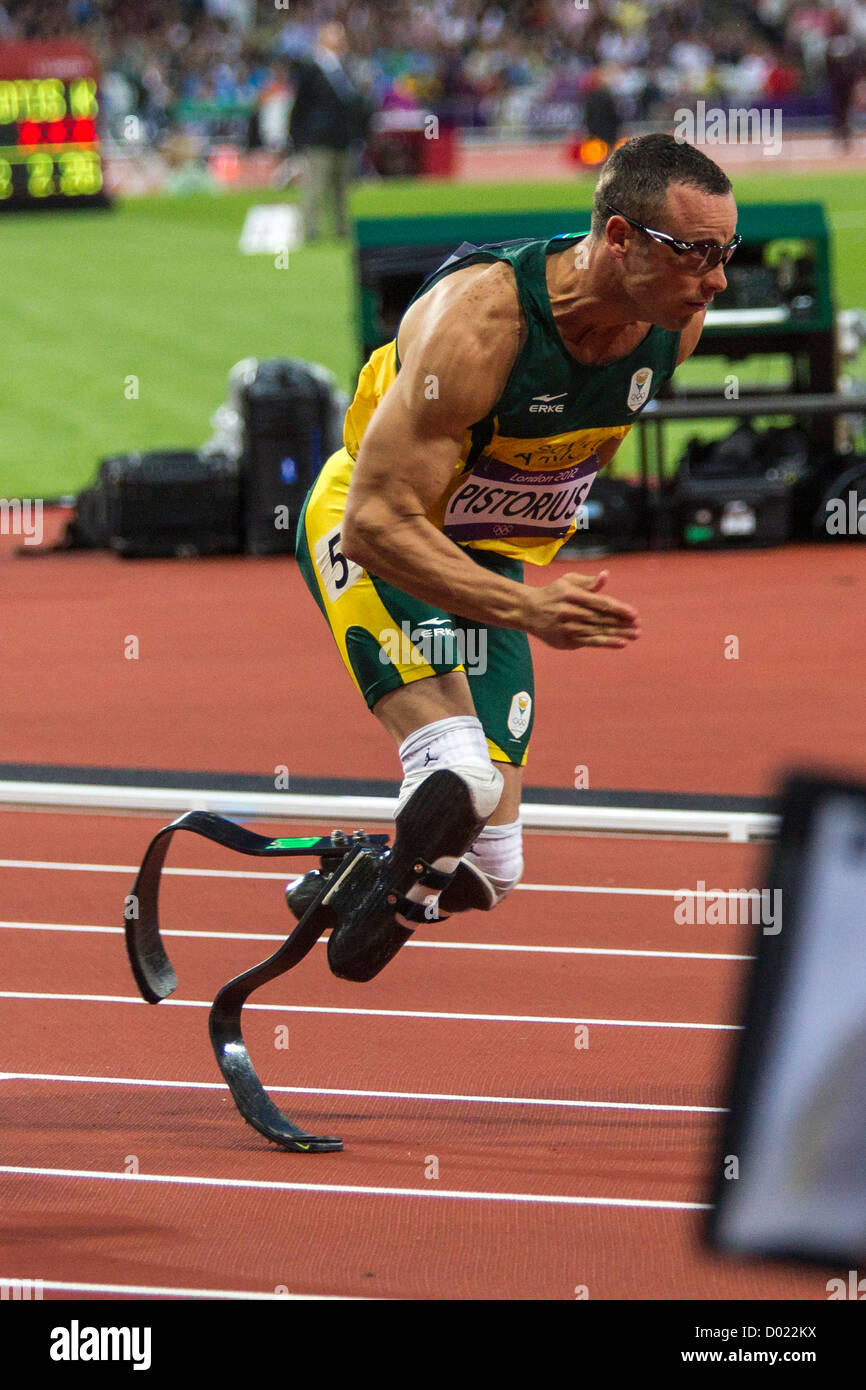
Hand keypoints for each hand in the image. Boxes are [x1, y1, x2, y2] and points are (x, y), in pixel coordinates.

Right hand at [524, 570, 639, 649]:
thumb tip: (606, 576)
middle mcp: (570, 612)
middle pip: (602, 619)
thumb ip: (588, 582)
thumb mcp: (568, 581)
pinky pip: (590, 642)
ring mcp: (567, 628)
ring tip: (634, 636)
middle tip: (639, 627)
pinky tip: (620, 643)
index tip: (635, 614)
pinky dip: (606, 643)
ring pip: (598, 632)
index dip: (619, 609)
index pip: (601, 603)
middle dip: (622, 624)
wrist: (527, 611)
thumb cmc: (553, 593)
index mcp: (572, 595)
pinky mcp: (566, 640)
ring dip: (618, 634)